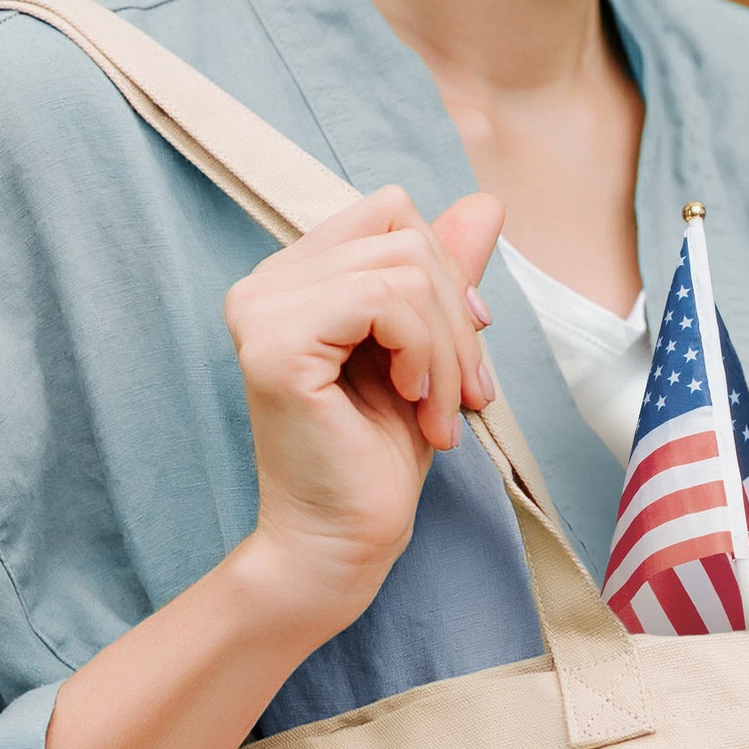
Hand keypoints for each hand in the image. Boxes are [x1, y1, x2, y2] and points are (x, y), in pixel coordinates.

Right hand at [225, 184, 506, 638]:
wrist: (342, 545)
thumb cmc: (376, 464)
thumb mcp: (426, 354)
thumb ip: (442, 279)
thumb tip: (485, 203)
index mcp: (293, 281)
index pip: (390, 216)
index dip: (446, 272)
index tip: (466, 354)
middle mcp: (265, 285)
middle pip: (402, 234)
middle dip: (456, 317)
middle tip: (469, 396)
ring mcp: (263, 309)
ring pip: (402, 268)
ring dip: (447, 349)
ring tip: (442, 414)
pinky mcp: (276, 343)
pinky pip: (384, 300)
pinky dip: (424, 353)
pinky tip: (417, 403)